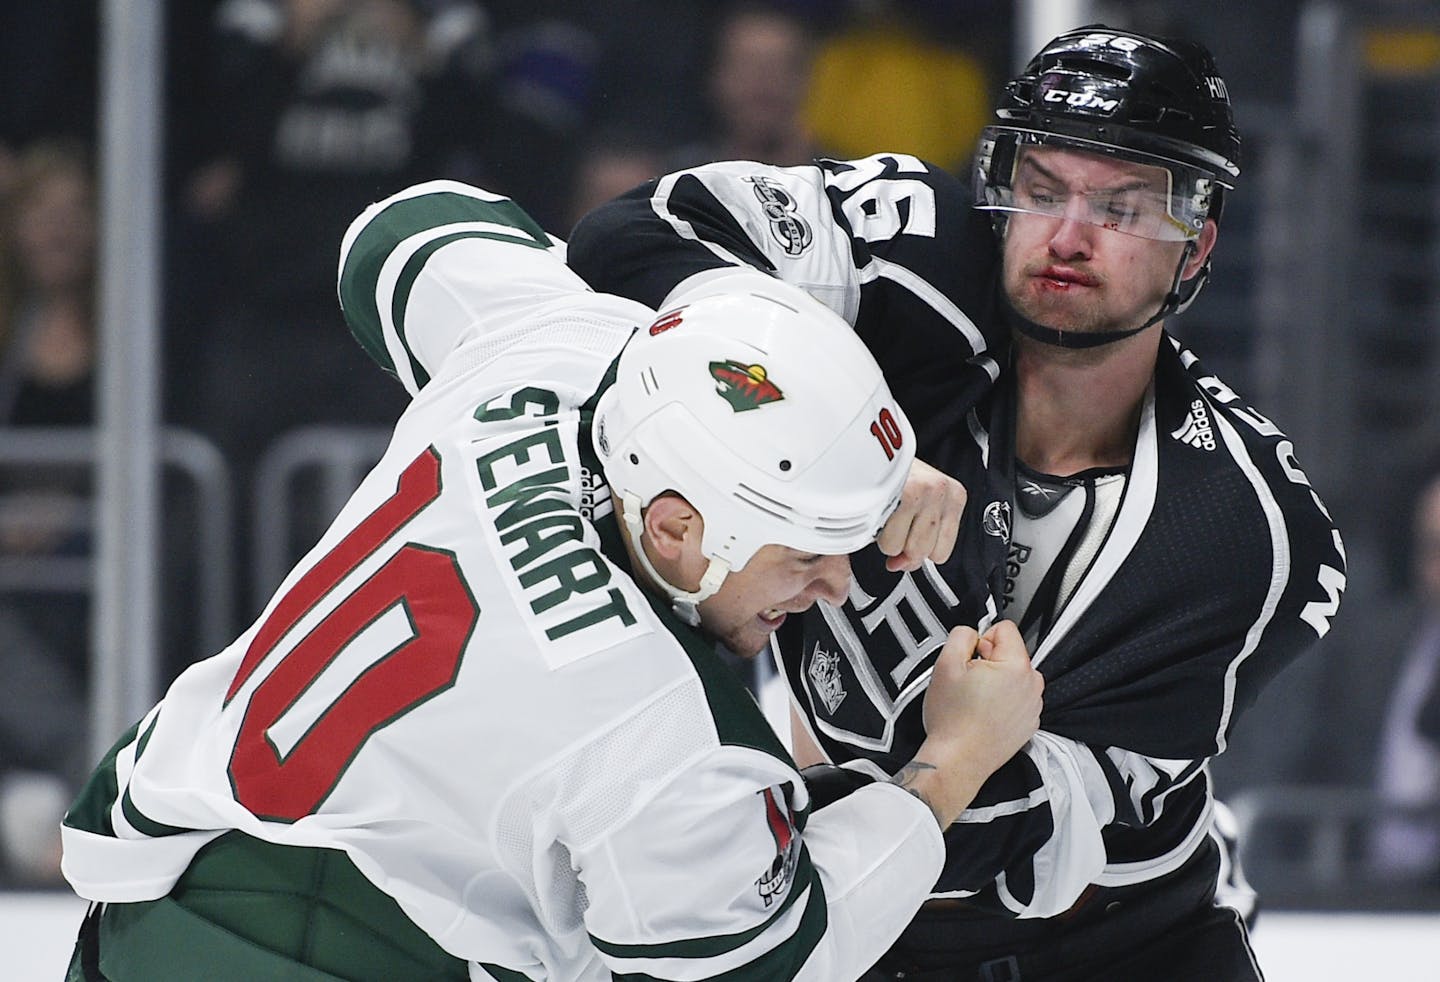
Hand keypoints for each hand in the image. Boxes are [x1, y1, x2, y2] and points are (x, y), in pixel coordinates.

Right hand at [874, 458, 966, 572]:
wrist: (872, 444)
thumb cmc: (894, 472)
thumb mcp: (918, 503)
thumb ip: (917, 541)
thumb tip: (899, 565)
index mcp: (954, 496)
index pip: (941, 554)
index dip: (918, 551)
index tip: (906, 538)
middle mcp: (942, 492)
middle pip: (921, 554)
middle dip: (901, 544)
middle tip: (892, 521)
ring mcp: (924, 492)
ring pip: (901, 548)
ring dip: (886, 537)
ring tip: (885, 513)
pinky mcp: (904, 493)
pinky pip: (887, 539)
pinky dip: (875, 532)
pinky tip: (878, 511)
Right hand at [892, 622, 1042, 826]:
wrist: (958, 760)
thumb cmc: (953, 722)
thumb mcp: (945, 664)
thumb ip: (962, 635)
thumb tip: (972, 634)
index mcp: (1016, 666)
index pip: (1004, 628)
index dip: (981, 640)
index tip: (971, 658)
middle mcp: (1032, 685)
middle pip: (1010, 653)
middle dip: (988, 662)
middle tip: (969, 683)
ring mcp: (1033, 706)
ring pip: (1013, 676)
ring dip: (995, 683)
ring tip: (974, 701)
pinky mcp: (1029, 722)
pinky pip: (1016, 698)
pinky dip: (1001, 702)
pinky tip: (983, 714)